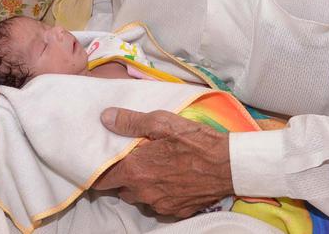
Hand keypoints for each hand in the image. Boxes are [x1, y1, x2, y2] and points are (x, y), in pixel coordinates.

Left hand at [91, 108, 232, 217]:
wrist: (229, 165)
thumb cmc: (196, 141)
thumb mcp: (162, 122)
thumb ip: (130, 121)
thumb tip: (105, 118)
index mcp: (136, 170)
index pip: (101, 178)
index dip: (98, 169)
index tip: (100, 160)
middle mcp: (144, 192)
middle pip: (120, 189)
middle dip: (122, 176)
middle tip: (133, 159)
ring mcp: (160, 204)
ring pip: (139, 197)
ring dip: (141, 185)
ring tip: (154, 167)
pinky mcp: (176, 211)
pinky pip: (158, 204)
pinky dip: (159, 193)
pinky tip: (171, 178)